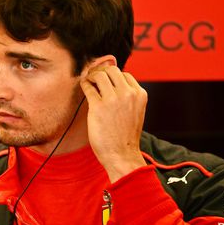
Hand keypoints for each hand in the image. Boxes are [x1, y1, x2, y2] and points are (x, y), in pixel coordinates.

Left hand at [80, 62, 146, 182]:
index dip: (113, 77)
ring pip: (99, 74)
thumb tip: (114, 85)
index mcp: (139, 94)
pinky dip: (84, 84)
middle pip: (111, 70)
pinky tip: (84, 87)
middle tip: (94, 78)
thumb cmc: (126, 137)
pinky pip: (88, 87)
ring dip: (91, 76)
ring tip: (88, 82)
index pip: (125, 74)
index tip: (105, 81)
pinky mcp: (98, 106)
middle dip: (101, 72)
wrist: (122, 154)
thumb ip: (129, 97)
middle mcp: (128, 94)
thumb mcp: (136, 112)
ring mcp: (113, 99)